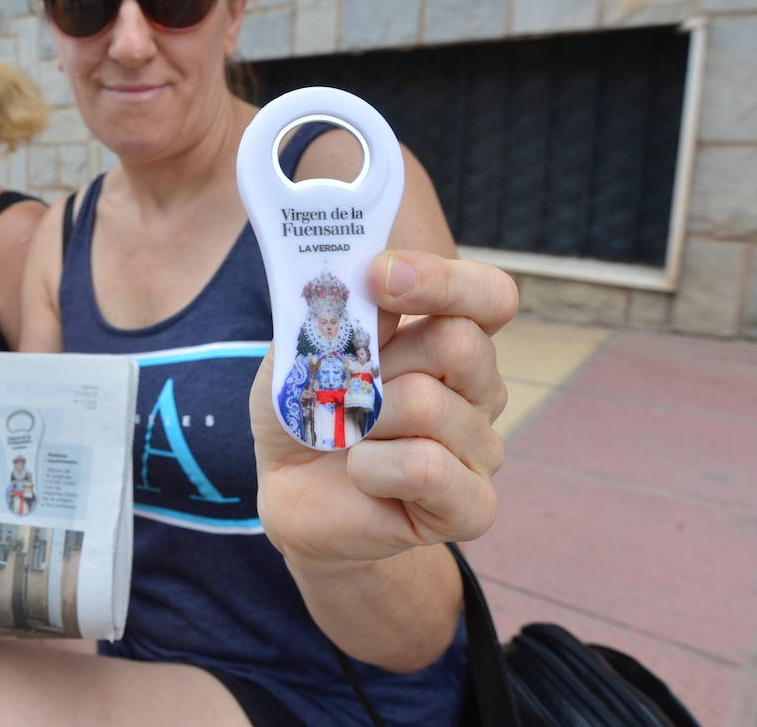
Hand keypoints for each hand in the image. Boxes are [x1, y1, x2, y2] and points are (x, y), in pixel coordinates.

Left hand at [251, 250, 515, 569]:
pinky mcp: (473, 506)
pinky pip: (427, 468)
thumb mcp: (306, 345)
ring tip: (347, 437)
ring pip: (427, 405)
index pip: (488, 295)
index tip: (377, 277)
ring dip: (361, 421)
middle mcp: (479, 389)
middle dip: (377, 363)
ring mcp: (482, 448)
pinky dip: (372, 468)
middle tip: (343, 389)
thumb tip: (363, 271)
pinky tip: (361, 474)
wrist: (289, 487)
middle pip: (458, 343)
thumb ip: (340, 307)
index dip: (442, 281)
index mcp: (450, 337)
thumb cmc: (307, 408)